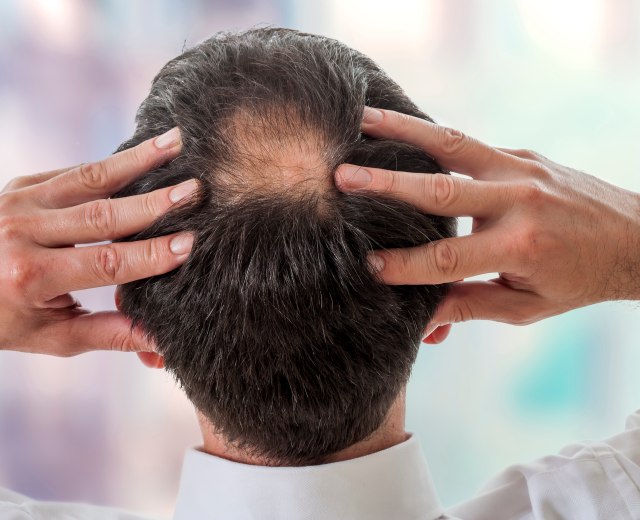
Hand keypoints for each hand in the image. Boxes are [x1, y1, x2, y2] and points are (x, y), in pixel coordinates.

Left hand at [0, 128, 197, 365]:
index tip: (189, 243)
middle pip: (99, 214)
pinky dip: (112, 164)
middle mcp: (21, 233)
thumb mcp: (52, 338)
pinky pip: (73, 173)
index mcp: (29, 277)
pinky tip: (144, 151)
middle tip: (194, 188)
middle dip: (152, 202)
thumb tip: (161, 346)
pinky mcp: (19, 185)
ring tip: (175, 141)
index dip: (149, 255)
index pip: (103, 263)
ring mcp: (18, 202)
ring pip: (88, 178)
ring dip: (136, 160)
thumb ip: (109, 335)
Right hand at [336, 107, 639, 339]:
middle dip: (388, 185)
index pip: (448, 258)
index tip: (367, 268)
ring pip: (452, 144)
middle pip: (442, 191)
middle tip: (343, 177)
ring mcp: (520, 168)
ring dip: (403, 131)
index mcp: (521, 246)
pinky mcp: (520, 154)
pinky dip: (429, 137)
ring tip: (362, 120)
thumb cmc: (577, 278)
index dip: (405, 266)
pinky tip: (396, 129)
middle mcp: (519, 200)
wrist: (635, 236)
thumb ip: (470, 307)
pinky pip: (468, 144)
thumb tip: (421, 324)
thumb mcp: (526, 306)